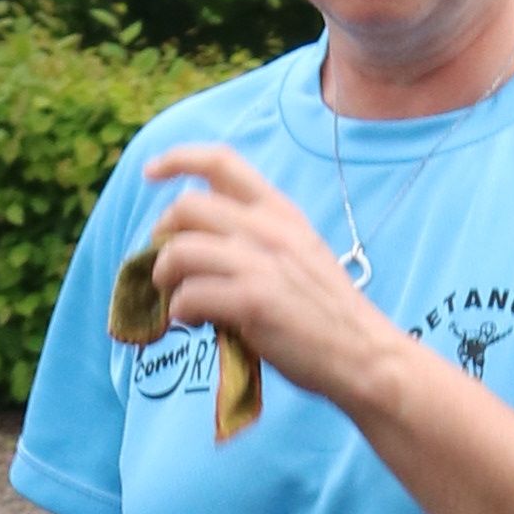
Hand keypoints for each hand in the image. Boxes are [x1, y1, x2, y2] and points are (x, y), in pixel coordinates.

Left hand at [135, 143, 401, 413]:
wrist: (363, 353)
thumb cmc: (325, 310)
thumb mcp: (298, 252)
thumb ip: (255, 237)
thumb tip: (193, 241)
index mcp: (280, 211)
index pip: (221, 161)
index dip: (178, 160)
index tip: (150, 172)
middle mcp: (269, 228)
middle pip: (186, 208)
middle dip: (163, 237)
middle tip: (168, 267)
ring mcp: (261, 263)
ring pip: (179, 251)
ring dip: (166, 278)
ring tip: (178, 300)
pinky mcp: (253, 301)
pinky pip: (188, 295)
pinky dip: (180, 311)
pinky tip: (196, 322)